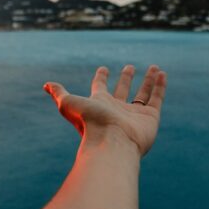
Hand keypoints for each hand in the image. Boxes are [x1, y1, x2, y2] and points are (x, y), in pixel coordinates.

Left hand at [43, 65, 166, 155]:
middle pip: (122, 90)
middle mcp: (117, 109)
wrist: (110, 142)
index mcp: (99, 104)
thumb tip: (46, 85)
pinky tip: (162, 74)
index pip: (100, 88)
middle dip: (126, 78)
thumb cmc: (89, 123)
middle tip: (129, 67)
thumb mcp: (68, 104)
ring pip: (143, 94)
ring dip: (148, 80)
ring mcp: (134, 114)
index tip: (103, 68)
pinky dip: (160, 87)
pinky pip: (156, 99)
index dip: (101, 77)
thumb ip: (59, 93)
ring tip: (154, 67)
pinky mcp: (150, 118)